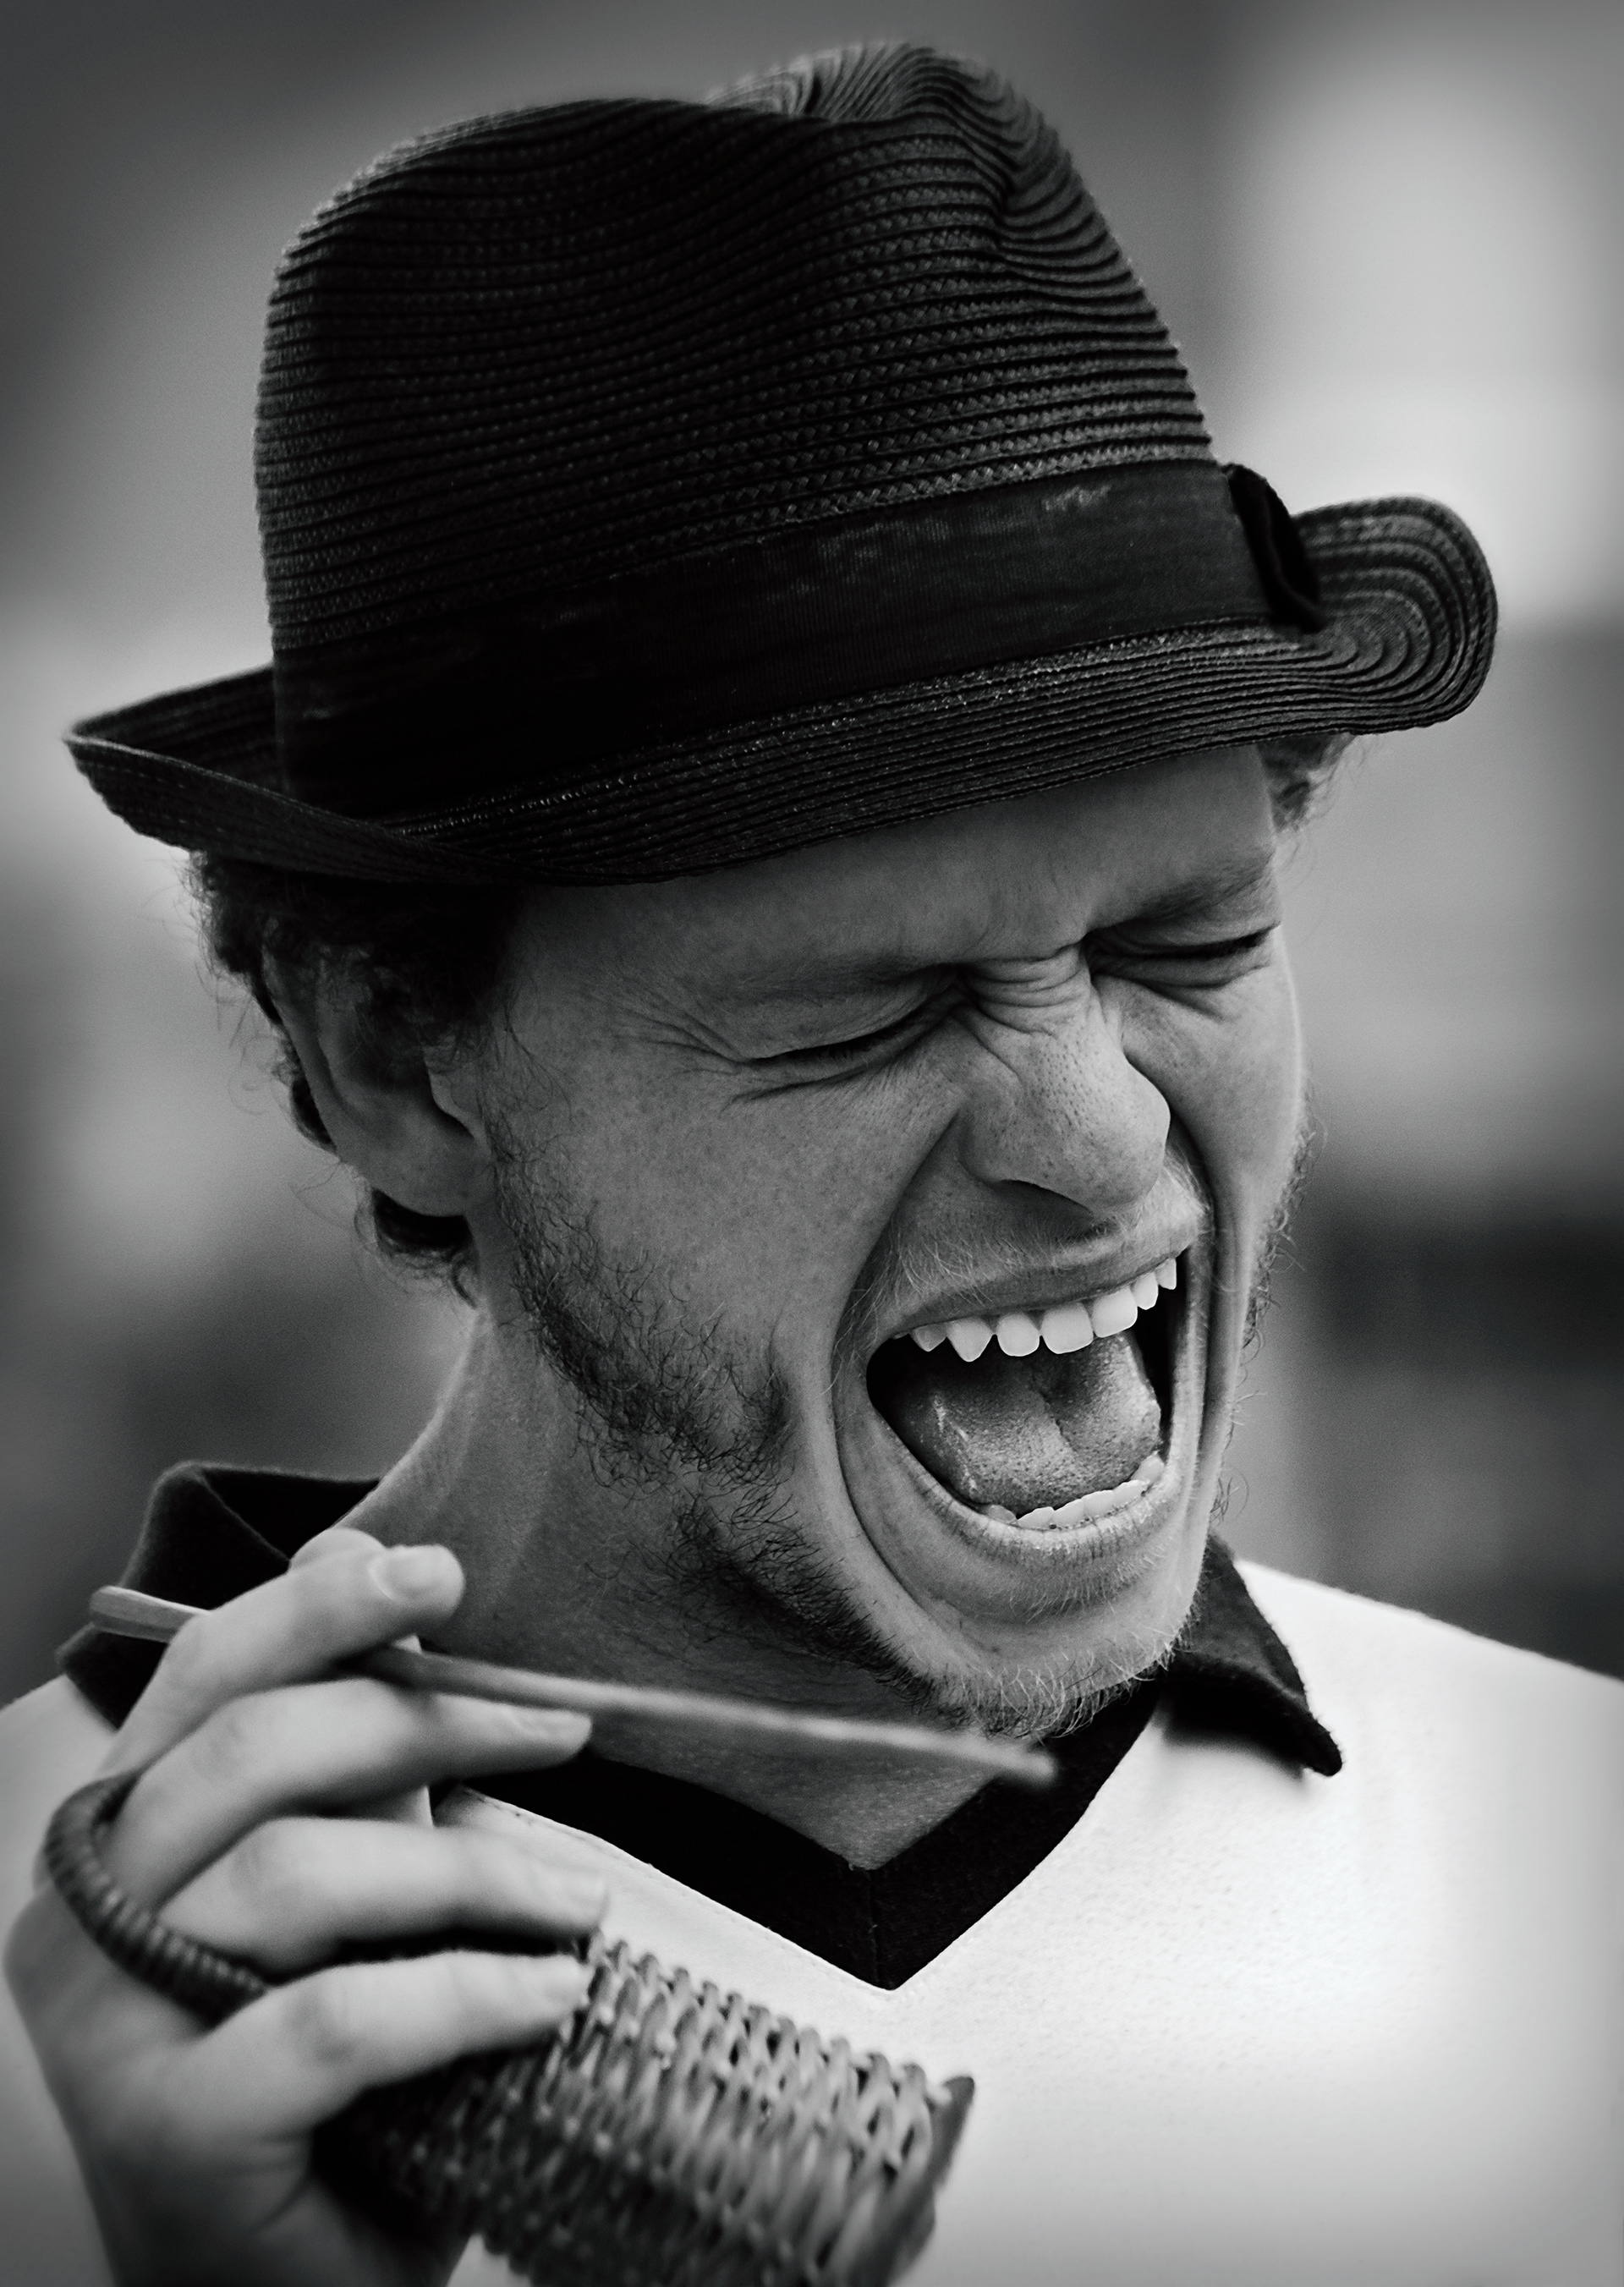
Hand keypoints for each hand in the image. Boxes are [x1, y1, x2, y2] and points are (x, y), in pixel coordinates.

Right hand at [6, 1527, 602, 2286]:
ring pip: (300, 1874)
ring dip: (475, 1867)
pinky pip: (334, 2021)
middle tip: (561, 1731)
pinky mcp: (173, 2130)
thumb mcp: (342, 1886)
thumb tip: (361, 1559)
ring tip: (582, 1901)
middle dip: (428, 1719)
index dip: (321, 1609)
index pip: (203, 1678)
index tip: (444, 1575)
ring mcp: (109, 2029)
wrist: (290, 2285)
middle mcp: (81, 1918)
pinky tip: (555, 1995)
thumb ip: (344, 1748)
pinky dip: (466, 1995)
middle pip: (254, 1755)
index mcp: (112, 1837)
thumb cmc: (324, 2075)